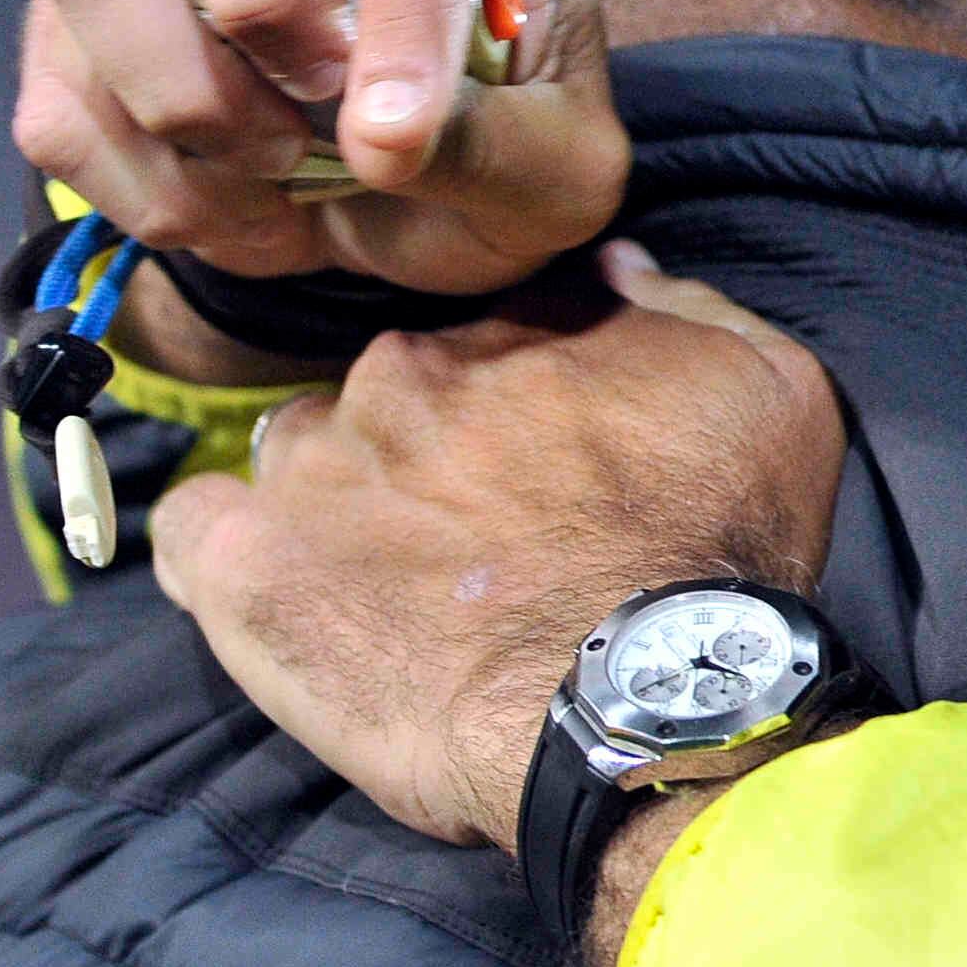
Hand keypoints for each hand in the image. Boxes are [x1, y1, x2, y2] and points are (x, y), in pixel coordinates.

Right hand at [13, 0, 627, 295]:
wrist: (424, 197)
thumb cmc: (505, 148)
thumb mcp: (553, 174)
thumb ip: (492, 145)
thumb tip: (378, 136)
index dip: (408, 8)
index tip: (393, 139)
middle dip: (257, 0)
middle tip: (317, 117)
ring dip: (176, 98)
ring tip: (273, 175)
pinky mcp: (97, 10)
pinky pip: (55, 89)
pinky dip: (136, 182)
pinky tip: (229, 204)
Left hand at [151, 248, 846, 850]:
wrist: (648, 702)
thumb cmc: (724, 554)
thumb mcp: (772, 392)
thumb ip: (688, 308)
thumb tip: (616, 263)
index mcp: (512, 333)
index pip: (490, 341)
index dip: (519, 406)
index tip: (548, 472)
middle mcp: (402, 377)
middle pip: (391, 399)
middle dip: (424, 455)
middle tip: (479, 547)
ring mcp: (315, 469)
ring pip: (300, 458)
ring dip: (333, 503)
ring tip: (391, 591)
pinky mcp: (248, 570)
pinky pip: (194, 531)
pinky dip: (228, 553)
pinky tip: (281, 595)